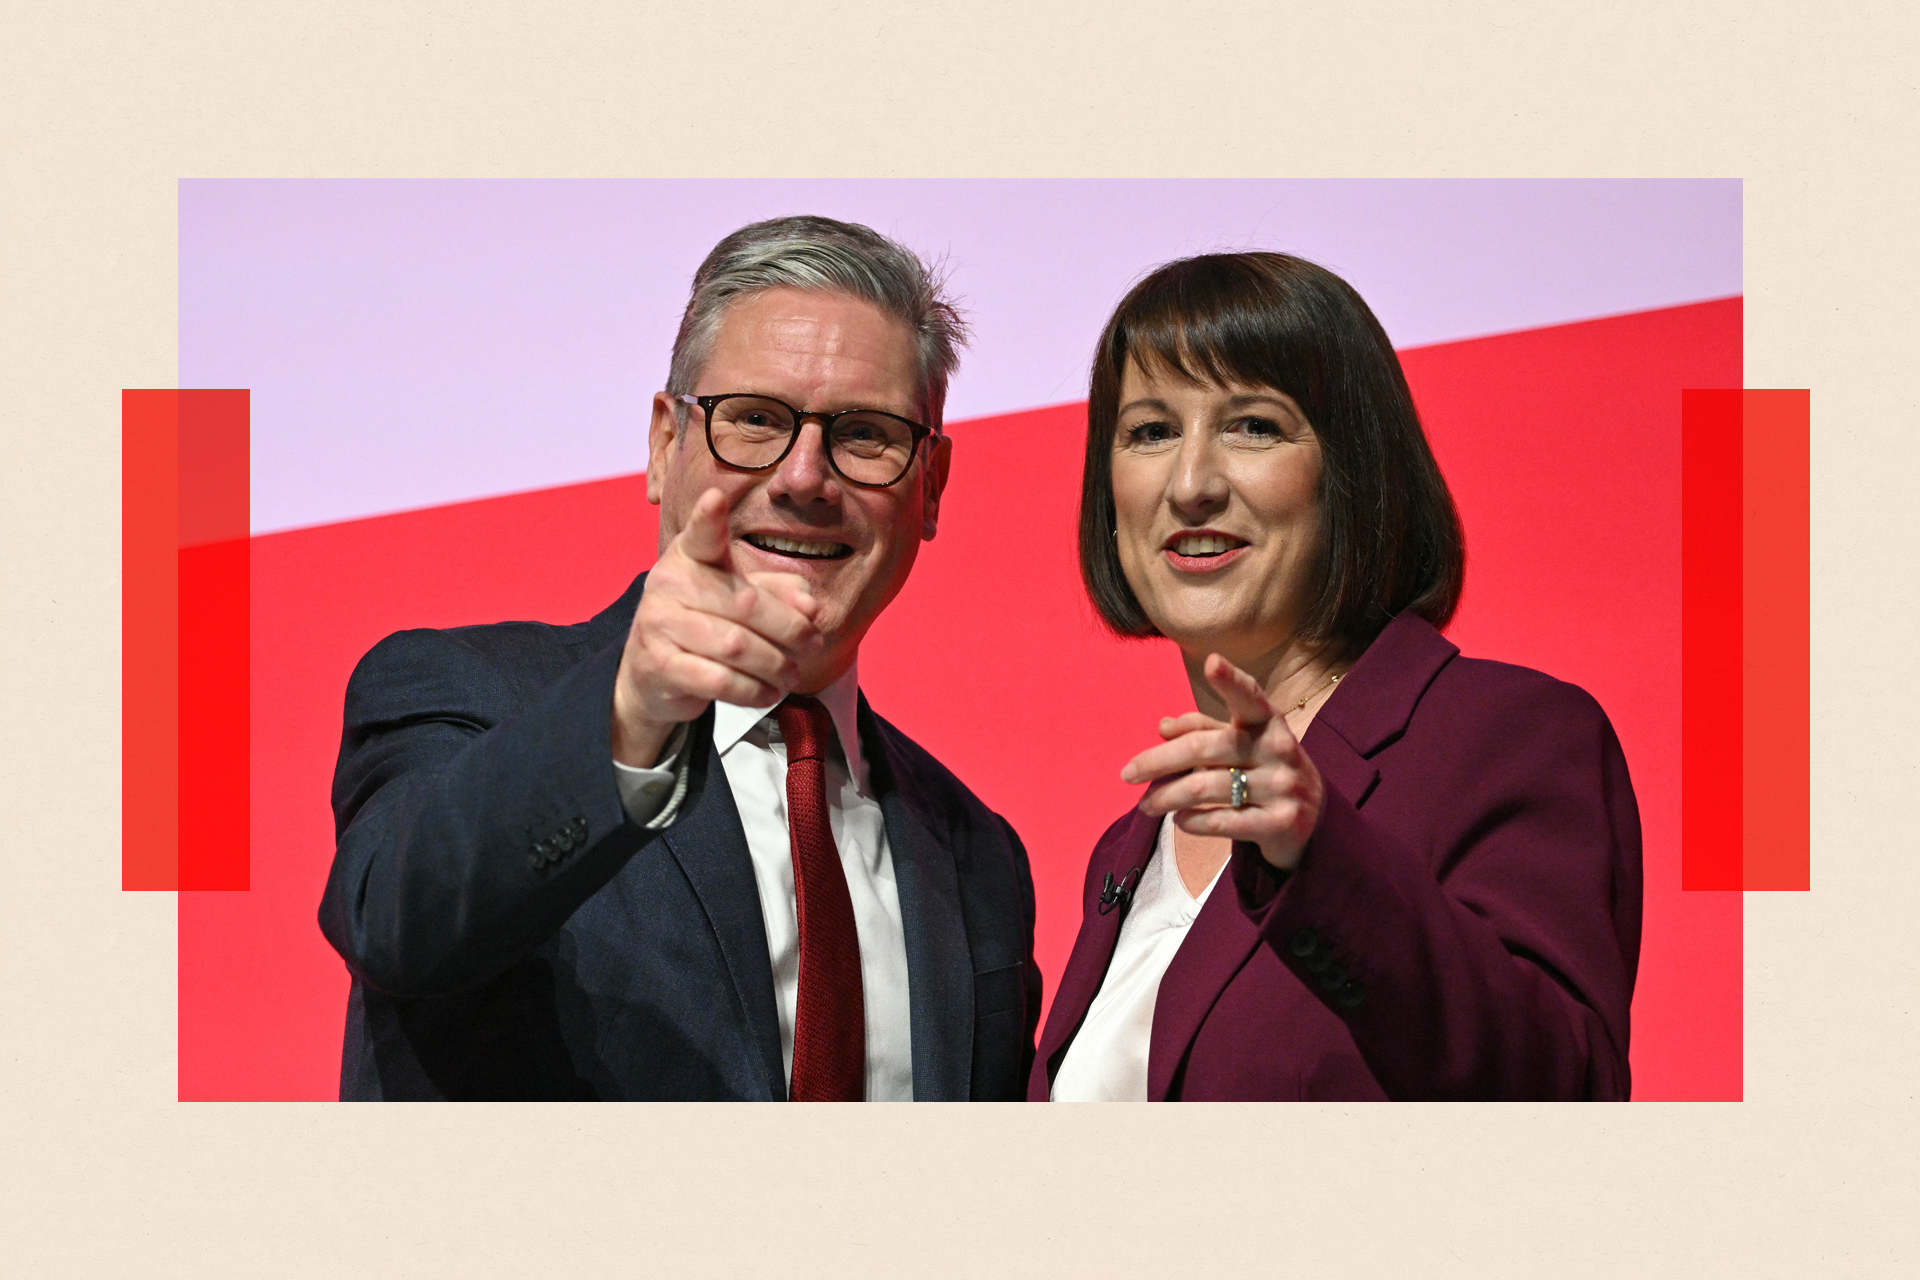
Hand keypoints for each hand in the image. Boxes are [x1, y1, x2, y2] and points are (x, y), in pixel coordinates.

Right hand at [611, 488, 821, 765]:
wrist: (652, 673)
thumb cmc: (706, 624)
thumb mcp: (739, 598)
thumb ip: (778, 593)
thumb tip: (810, 607)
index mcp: (689, 556)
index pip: (701, 535)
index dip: (708, 518)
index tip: (715, 498)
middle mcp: (668, 584)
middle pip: (746, 603)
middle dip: (790, 629)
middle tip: (812, 644)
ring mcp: (659, 624)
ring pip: (737, 646)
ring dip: (776, 665)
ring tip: (793, 673)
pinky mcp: (659, 666)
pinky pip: (720, 680)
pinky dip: (753, 690)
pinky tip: (769, 692)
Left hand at [1119, 654, 1325, 871]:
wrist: (1315, 823)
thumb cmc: (1265, 772)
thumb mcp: (1241, 745)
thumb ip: (1203, 730)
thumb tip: (1163, 726)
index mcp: (1268, 722)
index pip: (1249, 697)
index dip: (1231, 680)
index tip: (1212, 662)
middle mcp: (1279, 749)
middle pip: (1203, 748)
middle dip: (1157, 761)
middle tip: (1127, 774)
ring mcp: (1283, 787)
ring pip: (1205, 787)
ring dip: (1166, 797)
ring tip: (1146, 805)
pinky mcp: (1280, 824)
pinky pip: (1222, 820)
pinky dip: (1192, 821)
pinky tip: (1179, 820)